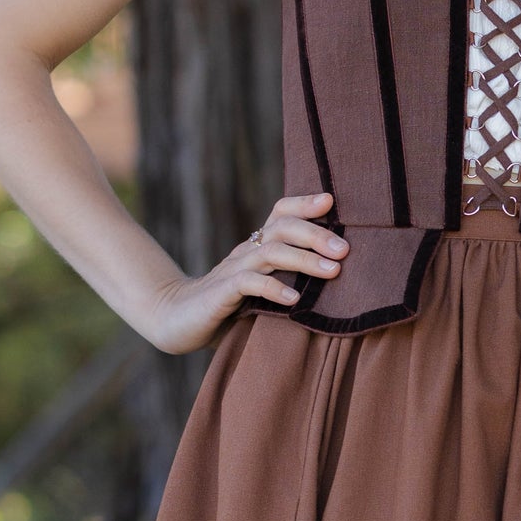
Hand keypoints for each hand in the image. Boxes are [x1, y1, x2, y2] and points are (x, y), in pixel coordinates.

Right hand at [140, 191, 347, 353]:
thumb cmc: (228, 308)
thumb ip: (290, 281)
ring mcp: (233, 270)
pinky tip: (294, 300)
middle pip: (282, 228)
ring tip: (331, 271)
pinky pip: (249, 284)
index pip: (280, 213)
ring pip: (271, 252)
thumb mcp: (262, 290)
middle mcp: (246, 252)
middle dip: (316, 234)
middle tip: (344, 249)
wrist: (176, 319)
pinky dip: (274, 289)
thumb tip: (335, 278)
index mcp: (256, 247)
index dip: (304, 203)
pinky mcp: (221, 293)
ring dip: (304, 259)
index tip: (332, 201)